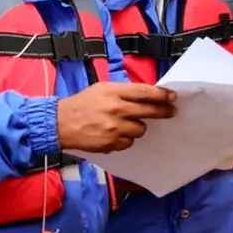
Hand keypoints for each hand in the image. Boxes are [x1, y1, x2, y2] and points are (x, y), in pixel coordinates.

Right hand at [57, 82, 177, 152]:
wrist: (60, 123)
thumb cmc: (82, 104)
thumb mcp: (102, 89)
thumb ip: (123, 91)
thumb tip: (146, 95)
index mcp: (114, 92)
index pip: (145, 92)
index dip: (162, 95)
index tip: (172, 97)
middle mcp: (116, 109)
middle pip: (149, 111)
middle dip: (163, 112)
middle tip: (171, 112)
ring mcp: (114, 128)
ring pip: (140, 129)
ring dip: (137, 127)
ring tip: (125, 124)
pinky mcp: (110, 143)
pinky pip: (129, 143)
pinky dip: (125, 139)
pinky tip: (115, 134)